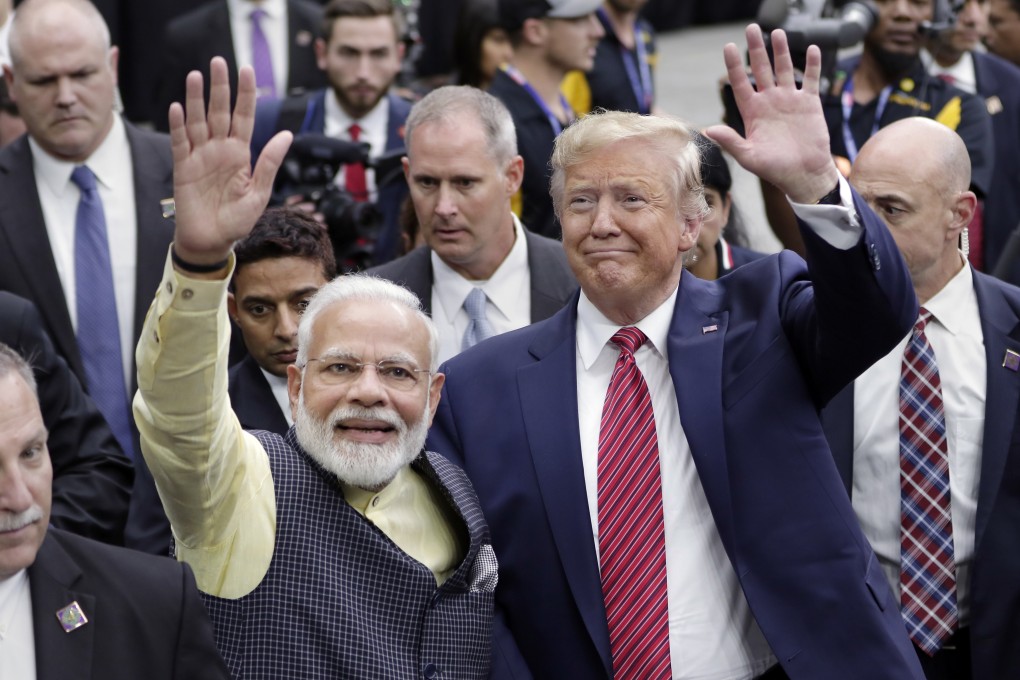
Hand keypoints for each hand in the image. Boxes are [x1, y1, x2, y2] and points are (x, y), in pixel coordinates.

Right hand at [168, 57, 291, 265]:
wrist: (212, 241)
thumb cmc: (237, 220)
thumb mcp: (259, 193)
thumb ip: (269, 163)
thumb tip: (286, 134)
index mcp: (241, 154)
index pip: (244, 117)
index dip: (246, 94)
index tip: (247, 70)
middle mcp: (220, 150)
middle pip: (220, 112)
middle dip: (220, 87)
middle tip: (219, 61)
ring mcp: (200, 156)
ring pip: (198, 121)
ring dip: (195, 99)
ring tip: (195, 76)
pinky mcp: (183, 167)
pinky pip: (180, 142)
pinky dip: (179, 126)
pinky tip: (178, 107)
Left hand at [704, 25, 838, 204]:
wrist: (804, 175)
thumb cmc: (775, 169)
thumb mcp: (749, 157)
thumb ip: (731, 141)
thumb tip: (709, 130)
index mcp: (752, 112)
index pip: (740, 83)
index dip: (734, 65)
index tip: (729, 47)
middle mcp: (769, 102)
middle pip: (761, 69)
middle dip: (756, 49)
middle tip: (752, 28)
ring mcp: (789, 100)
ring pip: (784, 69)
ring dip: (781, 51)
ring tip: (777, 32)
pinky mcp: (809, 103)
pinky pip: (810, 79)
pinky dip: (812, 64)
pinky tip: (812, 48)